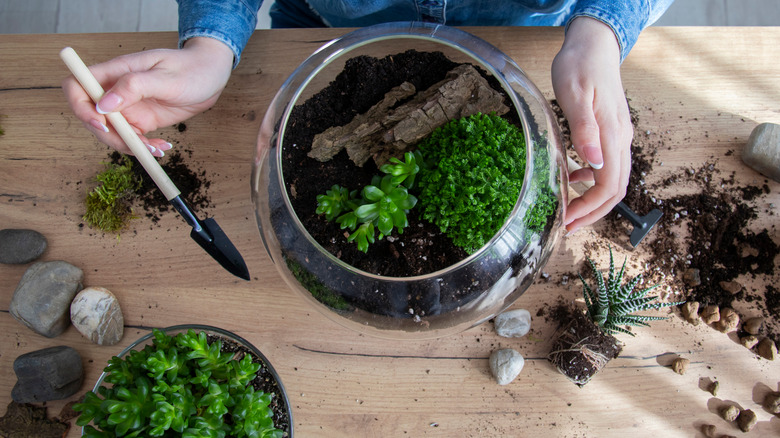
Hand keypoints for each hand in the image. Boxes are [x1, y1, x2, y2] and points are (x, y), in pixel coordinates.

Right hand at [62, 37, 233, 156]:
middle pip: (92, 117)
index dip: (80, 107)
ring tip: (156, 149)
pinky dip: (143, 148)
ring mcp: (128, 107)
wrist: (212, 74)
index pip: (77, 86)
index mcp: (116, 72)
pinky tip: (162, 147)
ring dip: (129, 146)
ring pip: (112, 133)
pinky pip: (132, 139)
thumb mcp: (165, 77)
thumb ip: (134, 87)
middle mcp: (116, 90)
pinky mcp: (142, 120)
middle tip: (138, 145)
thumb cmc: (191, 67)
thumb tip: (104, 104)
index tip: (101, 123)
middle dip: (110, 136)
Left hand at [551, 17, 632, 233]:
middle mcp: (621, 139)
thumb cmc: (580, 66)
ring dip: (593, 200)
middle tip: (567, 227)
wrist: (594, 45)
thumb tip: (594, 165)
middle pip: (615, 190)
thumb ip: (584, 130)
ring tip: (569, 211)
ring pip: (613, 180)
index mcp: (613, 135)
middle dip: (593, 213)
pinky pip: (607, 165)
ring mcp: (618, 136)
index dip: (590, 209)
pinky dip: (592, 180)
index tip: (567, 221)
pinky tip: (572, 179)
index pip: (609, 186)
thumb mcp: (575, 96)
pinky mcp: (611, 132)